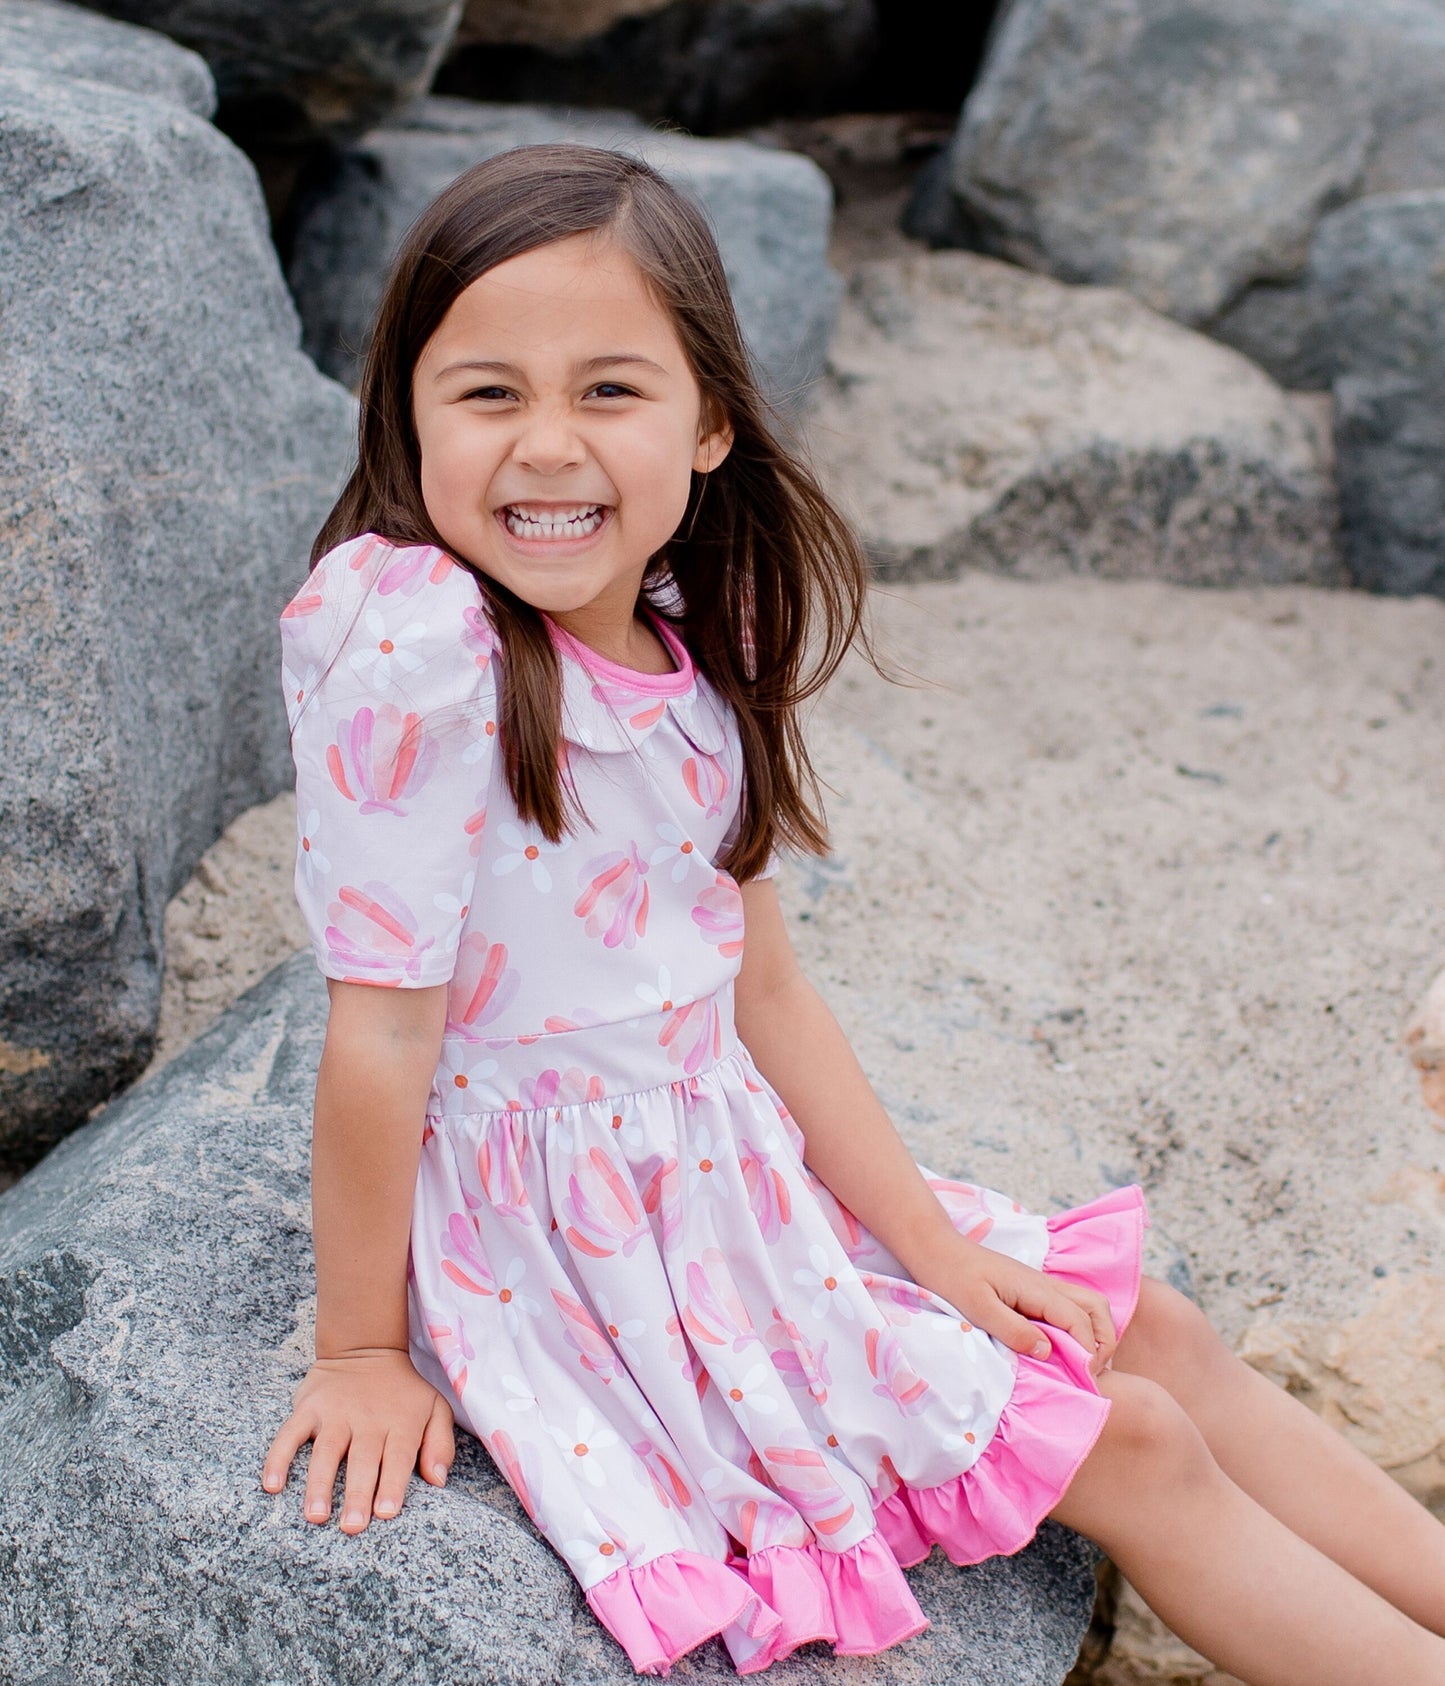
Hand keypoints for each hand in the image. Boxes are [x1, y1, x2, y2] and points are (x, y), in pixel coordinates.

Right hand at [261, 1347, 455, 1532]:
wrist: (366, 1347)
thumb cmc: (403, 1392)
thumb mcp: (435, 1408)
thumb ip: (440, 1445)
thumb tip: (438, 1481)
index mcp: (400, 1422)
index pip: (397, 1455)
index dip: (392, 1483)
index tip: (385, 1513)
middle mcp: (367, 1418)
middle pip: (362, 1459)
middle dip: (357, 1494)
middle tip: (352, 1526)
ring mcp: (335, 1413)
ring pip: (326, 1451)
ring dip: (319, 1483)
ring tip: (316, 1514)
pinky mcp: (308, 1408)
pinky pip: (289, 1433)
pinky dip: (279, 1457)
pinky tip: (272, 1484)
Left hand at [914, 1235, 1117, 1377]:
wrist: (936, 1249)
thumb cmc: (952, 1278)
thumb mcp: (978, 1308)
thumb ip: (1013, 1330)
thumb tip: (1048, 1352)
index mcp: (1037, 1289)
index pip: (1081, 1322)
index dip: (1090, 1354)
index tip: (1083, 1382)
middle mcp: (1047, 1285)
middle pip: (1097, 1309)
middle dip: (1103, 1342)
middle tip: (1088, 1374)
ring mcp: (1042, 1286)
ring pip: (1087, 1306)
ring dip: (1094, 1334)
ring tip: (1080, 1366)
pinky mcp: (1033, 1291)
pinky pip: (1069, 1308)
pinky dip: (1078, 1329)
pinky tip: (1061, 1351)